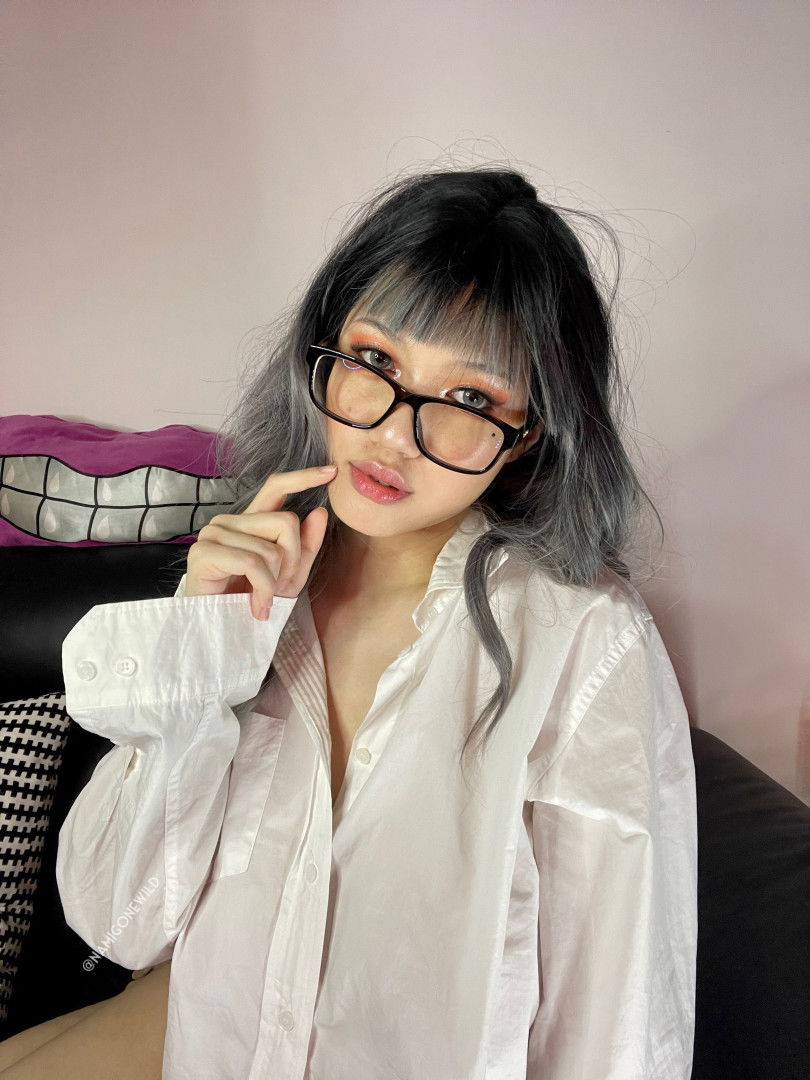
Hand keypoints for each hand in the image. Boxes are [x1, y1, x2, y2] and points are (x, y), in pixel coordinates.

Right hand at [184, 464, 337, 618]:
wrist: (222, 633)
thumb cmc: (251, 602)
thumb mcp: (289, 575)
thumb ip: (305, 546)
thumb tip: (320, 513)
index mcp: (249, 521)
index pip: (275, 487)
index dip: (302, 477)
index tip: (330, 472)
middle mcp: (229, 521)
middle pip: (286, 522)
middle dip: (292, 561)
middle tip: (278, 588)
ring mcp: (213, 534)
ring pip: (271, 548)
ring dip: (274, 582)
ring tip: (262, 600)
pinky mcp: (204, 553)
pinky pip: (253, 563)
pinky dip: (262, 590)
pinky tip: (257, 607)